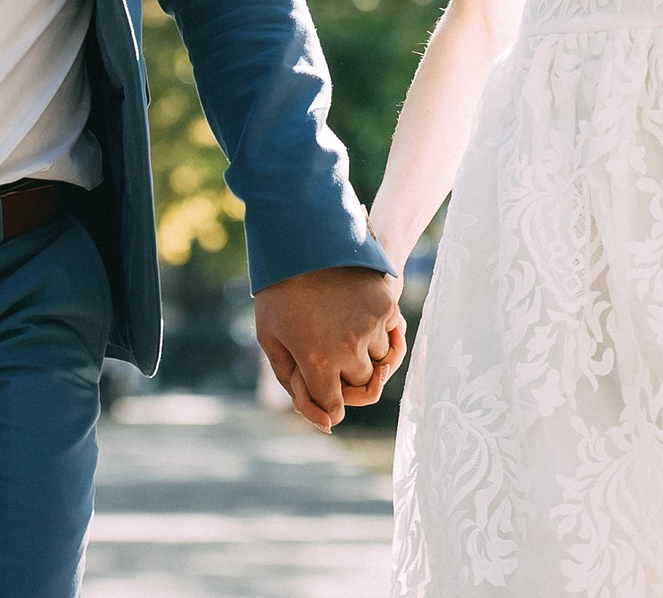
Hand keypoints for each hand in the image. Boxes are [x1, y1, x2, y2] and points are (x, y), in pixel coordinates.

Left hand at [252, 265, 404, 431]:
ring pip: (379, 360)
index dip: (326, 399)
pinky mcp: (386, 304)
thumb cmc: (279, 292)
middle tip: (325, 338)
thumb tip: (327, 423)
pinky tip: (356, 308)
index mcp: (316, 362)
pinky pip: (391, 334)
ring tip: (338, 317)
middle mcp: (349, 348)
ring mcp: (372, 326)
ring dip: (363, 348)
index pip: (335, 407)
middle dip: (344, 369)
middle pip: (360, 383)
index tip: (319, 380)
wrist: (302, 238)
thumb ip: (293, 384)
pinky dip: (378, 328)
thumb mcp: (271, 339)